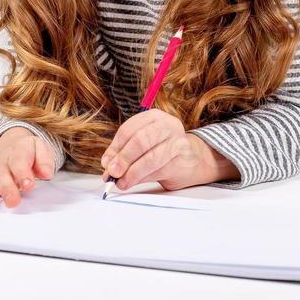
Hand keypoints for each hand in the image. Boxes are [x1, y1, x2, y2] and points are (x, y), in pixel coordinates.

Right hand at [0, 127, 54, 209]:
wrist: (14, 143)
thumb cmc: (28, 151)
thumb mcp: (41, 149)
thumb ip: (44, 160)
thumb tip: (45, 172)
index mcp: (17, 153)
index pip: (20, 162)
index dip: (24, 174)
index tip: (28, 185)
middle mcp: (1, 164)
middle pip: (2, 175)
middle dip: (6, 188)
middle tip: (13, 202)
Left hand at [101, 108, 236, 191]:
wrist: (194, 160)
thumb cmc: (163, 151)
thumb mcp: (144, 145)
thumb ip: (126, 153)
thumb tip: (108, 167)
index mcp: (154, 117)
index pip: (129, 129)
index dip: (115, 147)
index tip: (106, 162)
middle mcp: (167, 125)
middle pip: (140, 140)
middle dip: (123, 158)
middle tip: (112, 172)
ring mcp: (177, 142)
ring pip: (150, 158)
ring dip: (132, 173)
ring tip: (121, 182)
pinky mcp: (182, 160)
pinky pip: (158, 171)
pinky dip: (142, 179)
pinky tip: (132, 182)